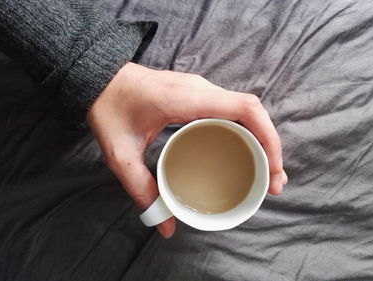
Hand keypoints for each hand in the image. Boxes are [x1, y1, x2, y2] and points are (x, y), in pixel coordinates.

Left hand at [87, 62, 287, 237]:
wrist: (98, 78)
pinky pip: (232, 109)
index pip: (245, 109)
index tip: (274, 167)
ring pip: (246, 110)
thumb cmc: (109, 109)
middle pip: (253, 112)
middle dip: (271, 146)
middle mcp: (201, 89)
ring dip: (262, 138)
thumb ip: (142, 190)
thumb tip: (166, 227)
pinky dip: (247, 131)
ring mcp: (201, 88)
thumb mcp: (121, 155)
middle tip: (274, 182)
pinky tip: (245, 153)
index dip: (268, 137)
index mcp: (188, 99)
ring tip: (266, 172)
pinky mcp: (198, 93)